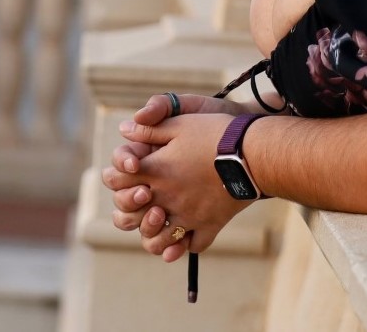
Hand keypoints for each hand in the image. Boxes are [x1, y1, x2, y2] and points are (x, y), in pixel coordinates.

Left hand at [104, 106, 248, 259]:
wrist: (252, 151)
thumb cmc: (215, 133)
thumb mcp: (180, 123)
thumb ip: (149, 129)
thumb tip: (123, 129)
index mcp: (155, 172)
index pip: (118, 181)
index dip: (114, 177)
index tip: (124, 172)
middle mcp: (165, 198)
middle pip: (131, 217)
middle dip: (130, 211)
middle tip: (141, 201)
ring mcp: (187, 216)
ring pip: (159, 240)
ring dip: (155, 236)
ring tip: (161, 225)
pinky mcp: (210, 224)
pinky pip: (193, 244)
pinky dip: (187, 244)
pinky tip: (188, 235)